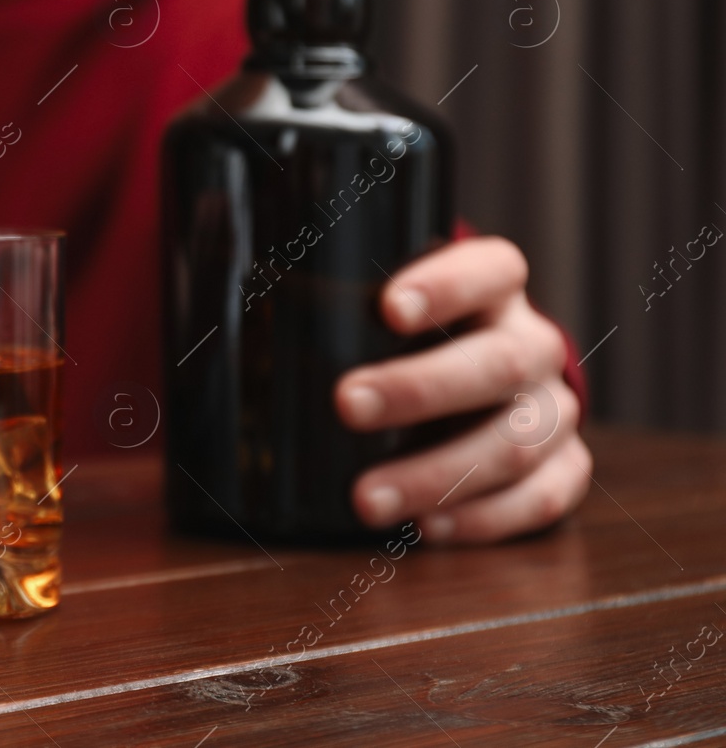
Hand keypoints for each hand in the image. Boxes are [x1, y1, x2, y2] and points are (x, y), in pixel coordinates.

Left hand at [335, 236, 591, 543]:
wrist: (480, 381)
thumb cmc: (402, 337)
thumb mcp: (376, 304)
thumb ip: (325, 296)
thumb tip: (232, 279)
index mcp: (494, 287)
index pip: (489, 269)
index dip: (446, 285)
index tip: (386, 308)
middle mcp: (533, 344)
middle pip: (498, 363)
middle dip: (419, 388)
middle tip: (346, 404)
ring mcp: (554, 408)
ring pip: (516, 442)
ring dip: (437, 475)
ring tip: (366, 499)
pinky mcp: (564, 465)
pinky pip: (543, 498)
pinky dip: (485, 518)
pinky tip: (426, 528)